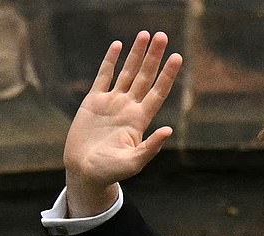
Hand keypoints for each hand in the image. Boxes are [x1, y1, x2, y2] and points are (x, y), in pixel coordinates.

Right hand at [64, 31, 182, 215]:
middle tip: (163, 36)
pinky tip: (118, 46)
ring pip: (127, 72)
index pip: (158, 92)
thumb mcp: (134, 162)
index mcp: (140, 120)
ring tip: (145, 35)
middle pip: (145, 76)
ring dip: (136, 54)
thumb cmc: (111, 172)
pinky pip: (104, 76)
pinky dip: (110, 61)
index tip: (178, 57)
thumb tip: (169, 130)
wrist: (85, 172)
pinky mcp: (93, 102)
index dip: (168, 74)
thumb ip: (151, 147)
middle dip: (154, 57)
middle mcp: (129, 107)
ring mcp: (112, 103)